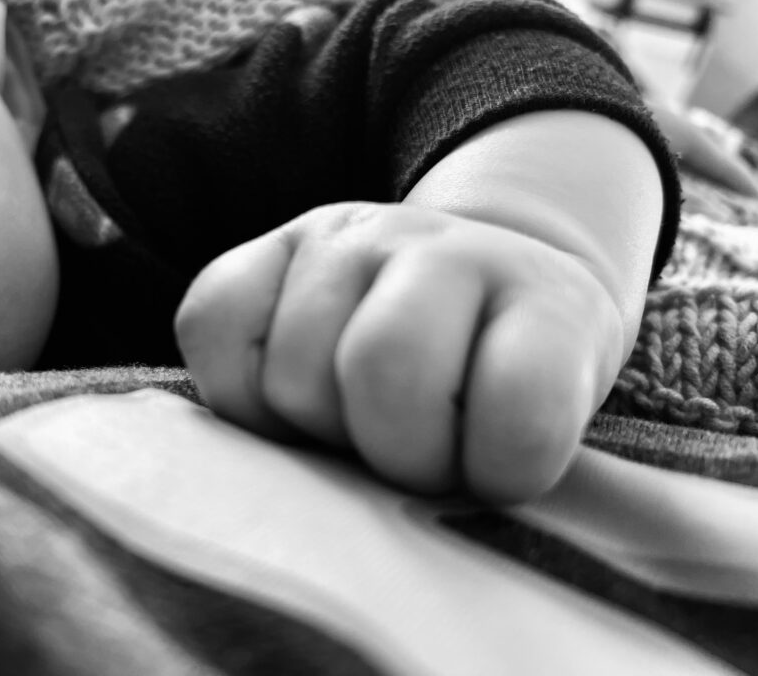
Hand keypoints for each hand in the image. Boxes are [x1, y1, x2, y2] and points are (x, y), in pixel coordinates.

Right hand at [175, 202, 626, 502]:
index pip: (521, 403)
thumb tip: (392, 519)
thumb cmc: (503, 380)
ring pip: (294, 371)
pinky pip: (211, 321)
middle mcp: (444, 248)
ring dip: (314, 429)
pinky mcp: (271, 245)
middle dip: (394, 450)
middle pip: (386, 371)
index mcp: (546, 303)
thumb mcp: (543, 423)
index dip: (498, 467)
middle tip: (410, 454)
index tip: (492, 469)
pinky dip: (234, 389)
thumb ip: (500, 461)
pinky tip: (281, 396)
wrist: (479, 282)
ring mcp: (352, 238)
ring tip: (350, 420)